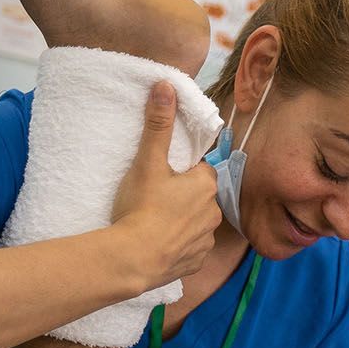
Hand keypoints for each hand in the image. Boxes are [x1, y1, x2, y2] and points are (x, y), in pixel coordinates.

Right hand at [109, 82, 221, 290]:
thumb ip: (158, 124)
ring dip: (180, 222)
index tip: (164, 175)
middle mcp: (214, 212)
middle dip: (182, 196)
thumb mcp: (147, 161)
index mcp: (206, 185)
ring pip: (196, 223)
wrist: (134, 259)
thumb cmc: (141, 208)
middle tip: (154, 198)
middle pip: (199, 197)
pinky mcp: (196, 262)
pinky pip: (189, 249)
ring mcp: (206, 240)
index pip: (200, 170)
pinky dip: (177, 247)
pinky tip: (158, 244)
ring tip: (153, 223)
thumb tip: (166, 85)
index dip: (182, 171)